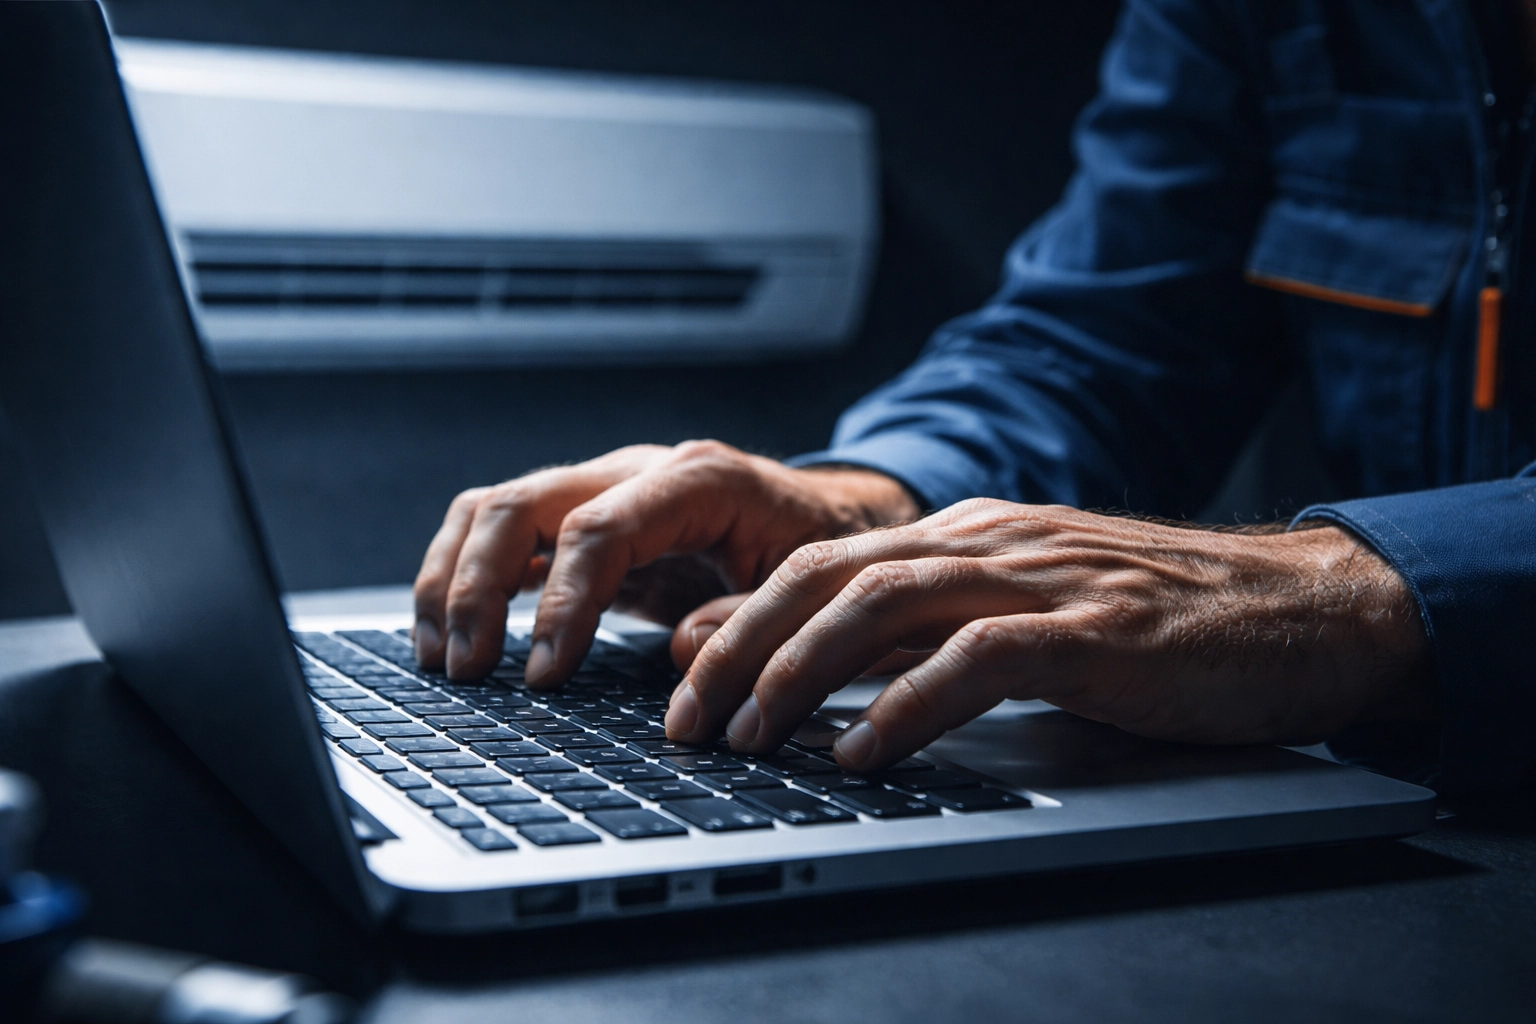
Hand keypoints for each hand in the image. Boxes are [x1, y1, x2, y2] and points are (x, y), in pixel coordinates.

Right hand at [411, 441, 919, 682]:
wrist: (830, 520)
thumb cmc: (817, 554)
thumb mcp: (806, 589)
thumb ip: (749, 617)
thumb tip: (686, 648)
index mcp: (696, 480)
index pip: (599, 528)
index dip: (561, 603)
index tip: (544, 674)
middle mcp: (636, 472)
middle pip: (521, 505)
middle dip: (478, 588)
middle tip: (467, 669)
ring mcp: (603, 491)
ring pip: (493, 509)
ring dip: (452, 580)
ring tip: (440, 657)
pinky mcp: (584, 521)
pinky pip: (504, 533)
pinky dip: (464, 578)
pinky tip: (449, 633)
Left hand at [665, 499, 1434, 770]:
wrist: (1300, 608)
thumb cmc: (1158, 621)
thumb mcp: (1023, 613)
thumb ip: (927, 629)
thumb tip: (818, 667)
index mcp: (968, 536)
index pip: (823, 560)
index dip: (741, 614)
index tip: (679, 673)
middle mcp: (990, 544)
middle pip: (831, 576)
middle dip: (742, 646)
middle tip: (686, 719)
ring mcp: (1042, 580)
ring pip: (887, 603)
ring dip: (802, 670)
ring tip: (747, 733)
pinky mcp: (1095, 632)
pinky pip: (980, 659)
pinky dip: (908, 705)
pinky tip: (862, 751)